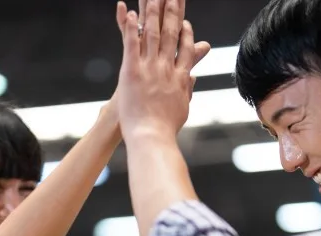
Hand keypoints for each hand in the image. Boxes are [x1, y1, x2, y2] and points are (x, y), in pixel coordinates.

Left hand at [113, 0, 209, 137]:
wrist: (152, 137)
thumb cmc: (166, 129)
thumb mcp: (181, 108)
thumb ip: (186, 90)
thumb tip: (191, 79)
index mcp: (180, 78)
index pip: (185, 49)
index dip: (185, 33)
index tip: (185, 22)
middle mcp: (166, 68)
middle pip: (171, 34)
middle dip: (172, 13)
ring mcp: (149, 68)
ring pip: (152, 34)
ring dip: (152, 13)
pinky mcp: (131, 71)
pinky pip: (131, 45)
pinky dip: (130, 28)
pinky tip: (129, 13)